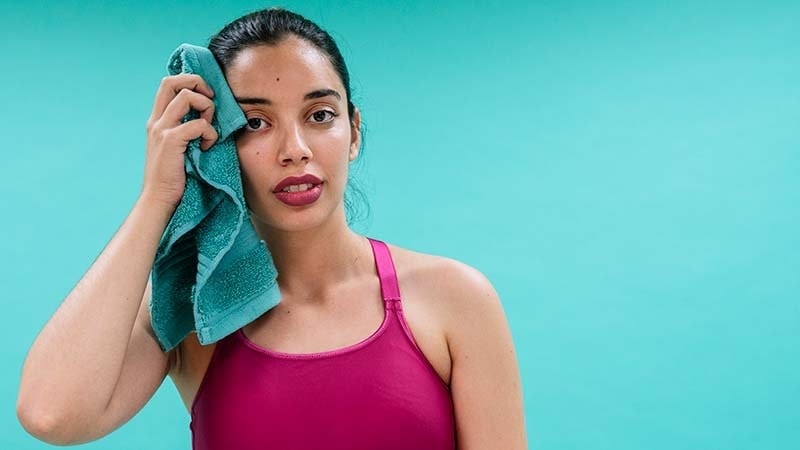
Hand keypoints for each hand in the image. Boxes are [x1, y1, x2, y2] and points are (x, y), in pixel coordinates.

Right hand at [139, 73, 218, 207]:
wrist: (159, 199)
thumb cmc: (173, 177)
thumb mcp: (177, 148)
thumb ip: (184, 130)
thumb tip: (207, 116)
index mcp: (157, 120)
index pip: (168, 84)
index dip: (189, 82)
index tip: (206, 97)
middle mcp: (156, 121)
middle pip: (172, 81)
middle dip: (197, 83)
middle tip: (211, 101)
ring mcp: (162, 129)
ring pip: (187, 96)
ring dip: (206, 108)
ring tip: (209, 129)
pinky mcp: (171, 141)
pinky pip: (199, 124)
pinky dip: (210, 133)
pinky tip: (208, 148)